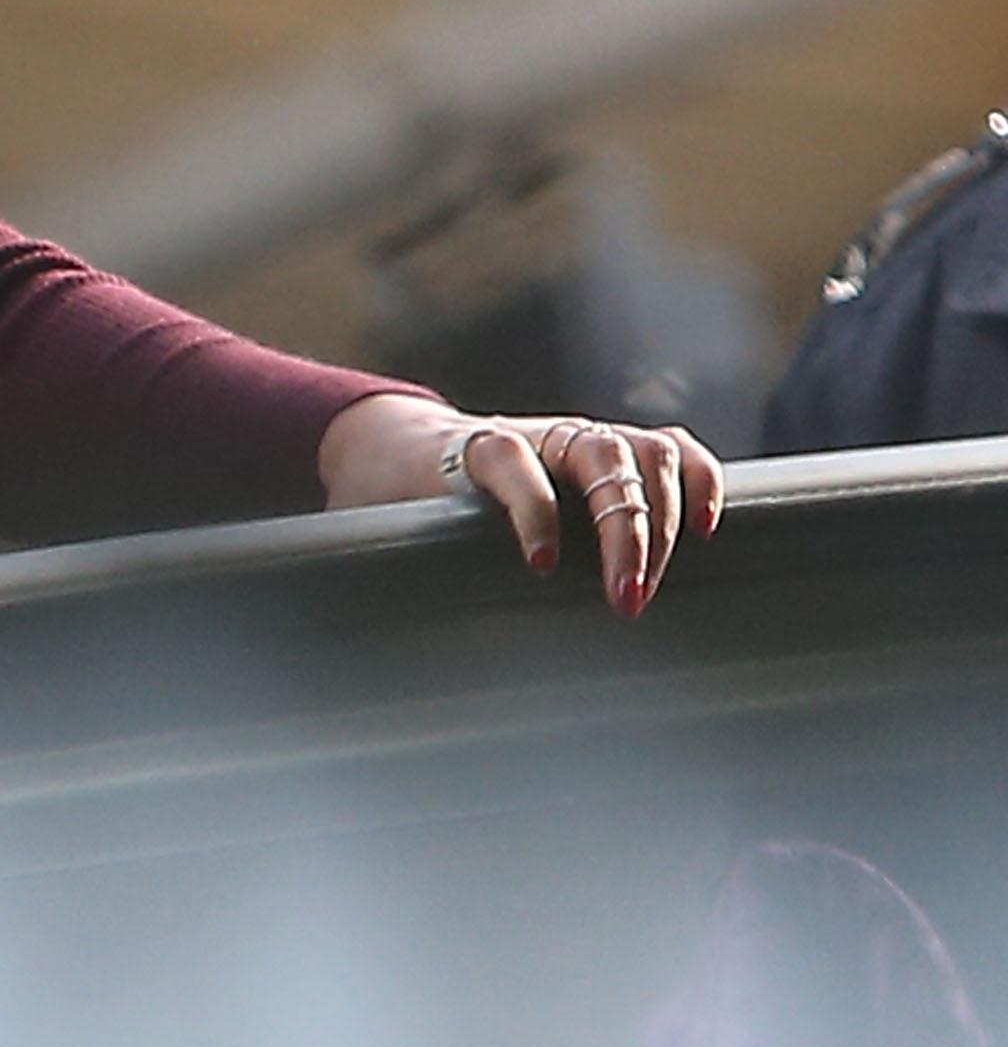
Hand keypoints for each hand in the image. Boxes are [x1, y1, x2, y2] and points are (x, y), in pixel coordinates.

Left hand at [321, 393, 726, 613]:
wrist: (391, 449)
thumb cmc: (386, 500)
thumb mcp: (370, 530)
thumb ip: (367, 562)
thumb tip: (339, 612)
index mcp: (465, 448)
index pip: (504, 456)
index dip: (529, 506)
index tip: (539, 565)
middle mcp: (531, 434)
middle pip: (594, 454)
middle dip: (622, 530)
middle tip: (625, 602)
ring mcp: (573, 437)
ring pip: (640, 448)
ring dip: (664, 514)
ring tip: (653, 583)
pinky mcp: (606, 451)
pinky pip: (668, 448)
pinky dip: (698, 478)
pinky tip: (708, 527)